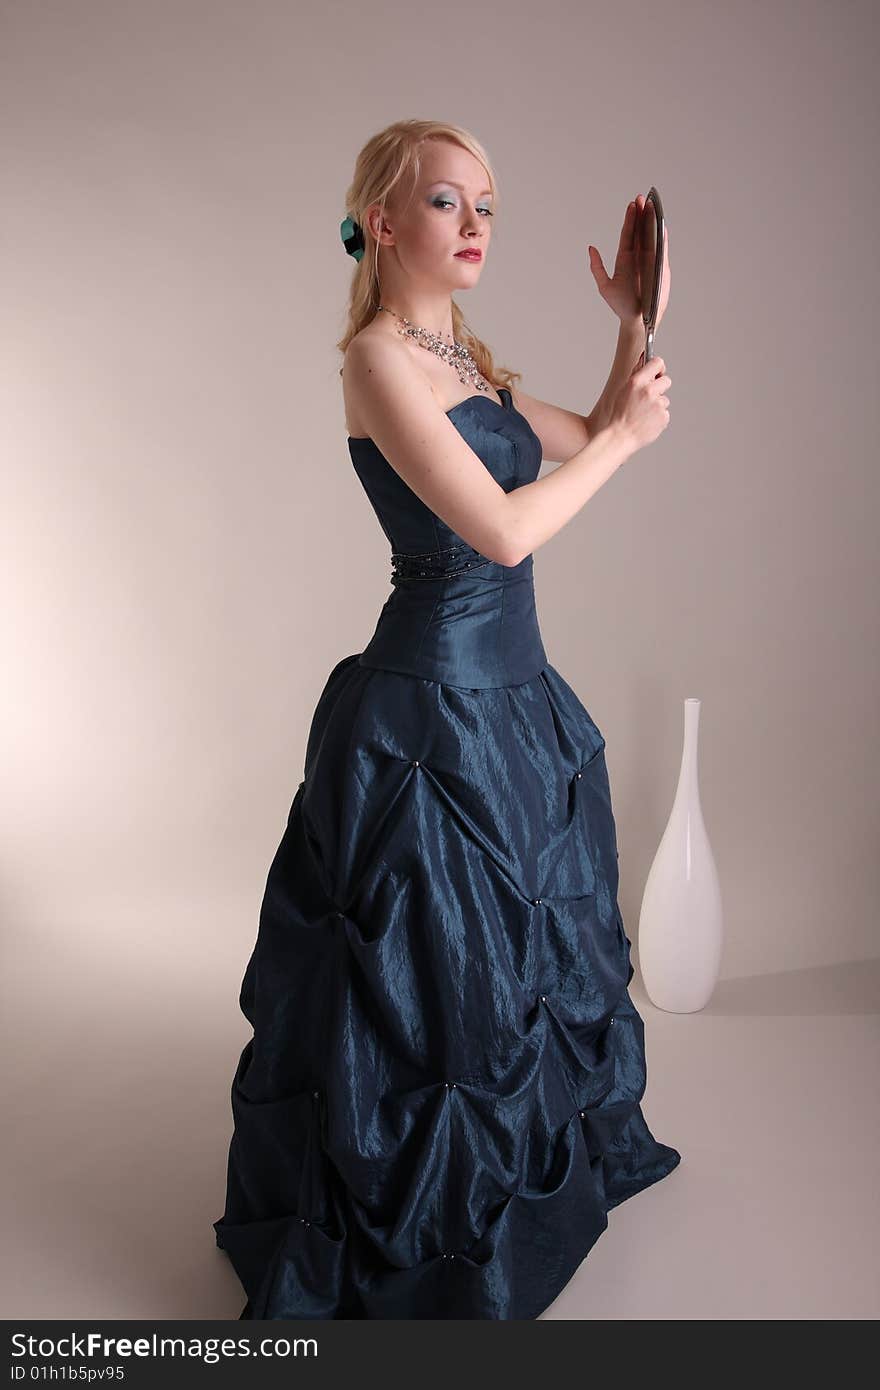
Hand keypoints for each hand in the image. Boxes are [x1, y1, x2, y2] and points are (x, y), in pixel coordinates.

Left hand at [588, 193, 670, 329]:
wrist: (636, 319)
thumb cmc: (621, 305)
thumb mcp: (604, 286)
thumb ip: (597, 267)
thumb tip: (591, 248)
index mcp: (624, 259)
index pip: (627, 235)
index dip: (630, 220)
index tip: (632, 205)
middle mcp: (638, 258)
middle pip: (640, 231)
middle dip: (641, 214)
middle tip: (642, 197)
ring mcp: (650, 261)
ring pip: (651, 237)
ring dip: (652, 221)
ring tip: (652, 205)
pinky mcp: (660, 268)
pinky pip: (662, 249)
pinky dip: (663, 237)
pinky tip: (662, 225)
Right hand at [608, 354, 671, 452]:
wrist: (620, 437)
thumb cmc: (619, 415)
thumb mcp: (623, 391)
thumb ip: (636, 376)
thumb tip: (644, 360)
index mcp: (637, 382)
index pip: (657, 363)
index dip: (659, 368)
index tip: (658, 372)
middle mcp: (649, 391)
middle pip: (666, 380)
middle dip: (660, 387)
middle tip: (650, 396)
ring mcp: (658, 405)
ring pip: (665, 399)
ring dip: (658, 405)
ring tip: (644, 414)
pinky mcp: (663, 417)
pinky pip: (665, 413)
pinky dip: (658, 417)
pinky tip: (647, 421)